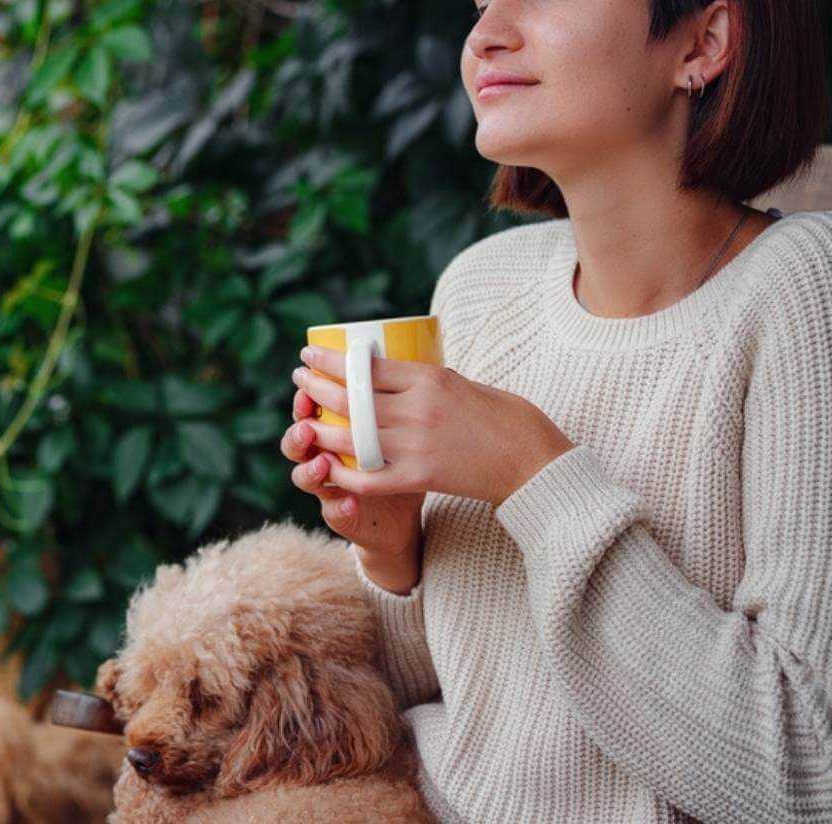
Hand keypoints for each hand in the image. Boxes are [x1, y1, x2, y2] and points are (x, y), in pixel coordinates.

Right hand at [282, 386, 422, 558]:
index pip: (307, 410)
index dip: (304, 398)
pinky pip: (334, 512)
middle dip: (299, 431)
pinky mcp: (341, 514)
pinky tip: (350, 502)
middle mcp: (321, 456)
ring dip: (309, 469)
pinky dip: (340, 507)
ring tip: (321, 463)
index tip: (308, 387)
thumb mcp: (396, 424)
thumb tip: (400, 349)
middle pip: (296, 441)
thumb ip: (390, 397)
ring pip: (302, 477)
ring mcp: (328, 487)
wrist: (403, 508)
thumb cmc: (400, 457)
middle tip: (307, 424)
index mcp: (330, 430)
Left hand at [289, 346, 574, 507]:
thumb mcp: (461, 381)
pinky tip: (325, 465)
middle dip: (317, 386)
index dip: (331, 360)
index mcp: (430, 378)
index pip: (366, 366)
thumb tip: (382, 372)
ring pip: (350, 436)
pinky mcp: (419, 477)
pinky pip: (367, 476)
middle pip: (351, 397)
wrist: (532, 460)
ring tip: (303, 419)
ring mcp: (416, 444)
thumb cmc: (503, 417)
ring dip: (319, 427)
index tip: (310, 354)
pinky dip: (342, 472)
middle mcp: (418, 408)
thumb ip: (422, 380)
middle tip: (298, 377)